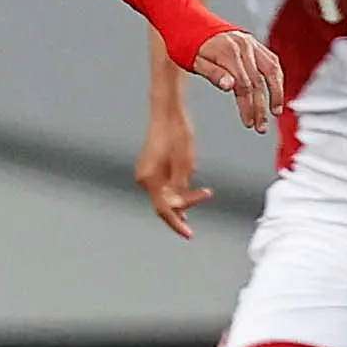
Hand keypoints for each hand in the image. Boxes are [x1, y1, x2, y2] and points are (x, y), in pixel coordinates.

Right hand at [135, 106, 208, 238]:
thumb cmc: (177, 134)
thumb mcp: (185, 164)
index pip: (163, 210)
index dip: (177, 225)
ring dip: (180, 198)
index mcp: (149, 180)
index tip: (189, 234)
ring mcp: (145, 173)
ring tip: (202, 194)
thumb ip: (182, 188)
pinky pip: (163, 185)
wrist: (167, 113)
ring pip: (164, 195)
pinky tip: (188, 190)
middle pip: (163, 203)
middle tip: (202, 203)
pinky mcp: (150, 168)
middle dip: (182, 208)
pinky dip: (175, 190)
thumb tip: (180, 206)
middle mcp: (144, 179)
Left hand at [189, 29, 282, 133]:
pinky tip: (276, 91)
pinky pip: (271, 61)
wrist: (187, 20)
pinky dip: (276, 77)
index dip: (248, 106)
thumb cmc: (186, 42)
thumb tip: (230, 87)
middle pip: (258, 81)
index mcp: (228, 52)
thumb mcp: (193, 61)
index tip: (249, 123)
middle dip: (261, 106)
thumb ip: (213, 73)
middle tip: (260, 126)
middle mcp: (243, 46)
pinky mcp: (253, 42)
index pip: (244, 85)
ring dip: (276, 92)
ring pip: (271, 70)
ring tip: (275, 111)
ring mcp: (250, 43)